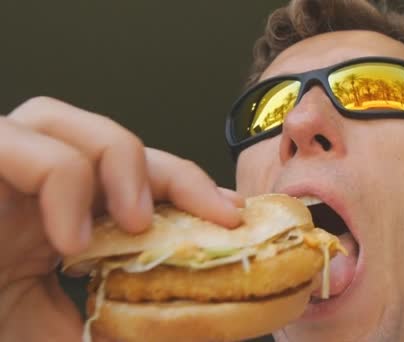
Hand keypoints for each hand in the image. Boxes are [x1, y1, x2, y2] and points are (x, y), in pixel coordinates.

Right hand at [0, 97, 242, 340]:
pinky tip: (67, 236)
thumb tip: (193, 329)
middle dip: (169, 170)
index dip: (189, 189)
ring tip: (135, 222)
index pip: (133, 179)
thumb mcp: (58, 332)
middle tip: (214, 215)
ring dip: (113, 162)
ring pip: (56, 120)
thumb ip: (118, 323)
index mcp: (57, 217)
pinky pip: (10, 141)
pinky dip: (56, 179)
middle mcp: (25, 185)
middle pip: (106, 139)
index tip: (232, 216)